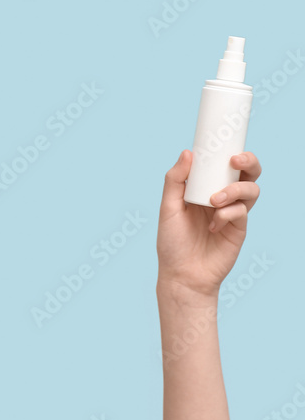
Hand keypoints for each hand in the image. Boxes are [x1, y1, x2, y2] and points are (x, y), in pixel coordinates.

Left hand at [157, 150, 261, 297]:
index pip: (222, 165)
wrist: (182, 274)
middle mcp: (222, 198)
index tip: (223, 145)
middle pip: (248, 173)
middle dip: (249, 162)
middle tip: (235, 161)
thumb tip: (187, 152)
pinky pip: (242, 211)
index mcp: (204, 189)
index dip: (228, 152)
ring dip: (235, 189)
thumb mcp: (168, 208)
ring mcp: (233, 213)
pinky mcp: (240, 229)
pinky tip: (213, 225)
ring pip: (251, 189)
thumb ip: (175, 181)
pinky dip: (228, 213)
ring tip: (214, 201)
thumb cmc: (172, 241)